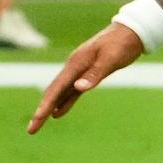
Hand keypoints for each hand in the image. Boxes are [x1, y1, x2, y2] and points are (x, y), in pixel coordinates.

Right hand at [26, 23, 142, 133]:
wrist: (131, 32)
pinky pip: (71, 91)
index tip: (37, 119)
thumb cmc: (122, 44)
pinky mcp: (87, 74)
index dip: (46, 105)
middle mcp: (74, 68)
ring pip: (60, 93)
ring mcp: (79, 71)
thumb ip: (95, 74)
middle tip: (31, 130)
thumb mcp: (111, 59)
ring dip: (49, 108)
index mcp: (76, 64)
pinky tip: (57, 113)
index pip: (57, 88)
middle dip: (41, 111)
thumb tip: (78, 88)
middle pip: (53, 92)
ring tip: (38, 124)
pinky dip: (64, 102)